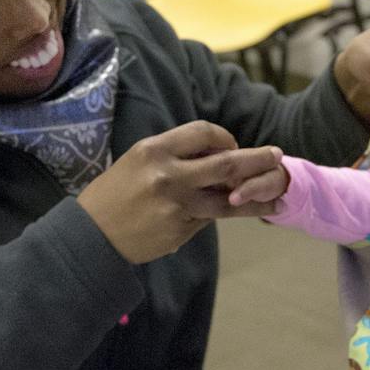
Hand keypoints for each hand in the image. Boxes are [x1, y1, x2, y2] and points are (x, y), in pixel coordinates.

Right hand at [77, 121, 283, 263]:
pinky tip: (233, 213)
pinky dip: (220, 215)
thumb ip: (174, 157)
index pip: (204, 132)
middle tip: (278, 157)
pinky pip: (209, 220)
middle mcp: (169, 175)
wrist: (91, 237)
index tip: (234, 146)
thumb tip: (215, 155)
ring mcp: (177, 205)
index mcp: (155, 150)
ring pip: (229, 200)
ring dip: (257, 199)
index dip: (225, 137)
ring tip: (278, 200)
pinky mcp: (181, 230)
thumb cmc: (112, 195)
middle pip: (227, 163)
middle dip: (258, 160)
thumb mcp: (136, 162)